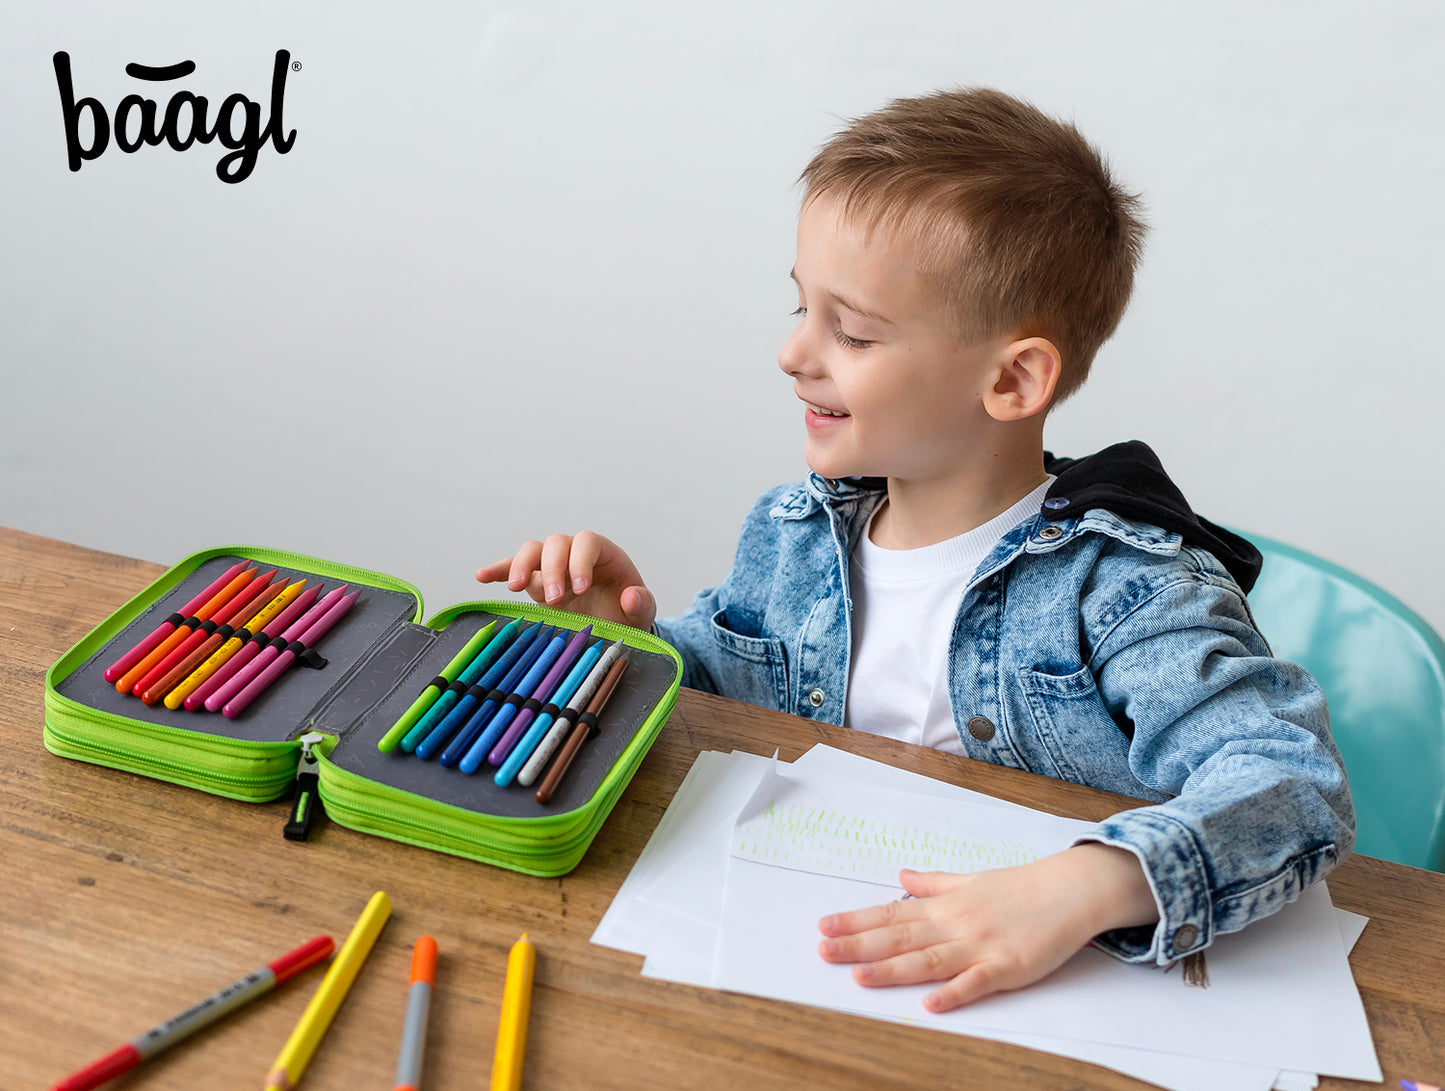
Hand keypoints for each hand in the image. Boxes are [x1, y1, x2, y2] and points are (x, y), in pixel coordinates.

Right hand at [475, 531, 656, 630]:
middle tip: (555, 600)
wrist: (614, 630)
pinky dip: (498, 570)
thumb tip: (632, 595)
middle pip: (556, 543)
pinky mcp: (536, 584)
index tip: (579, 589)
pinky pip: (513, 569)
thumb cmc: (629, 616)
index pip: (587, 542)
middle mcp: (576, 555)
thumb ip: (642, 604)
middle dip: (551, 569)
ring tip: (515, 587)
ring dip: (521, 566)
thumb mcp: (641, 614)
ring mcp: (553, 567)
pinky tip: (482, 577)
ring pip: (532, 551)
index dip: (580, 561)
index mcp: (604, 554)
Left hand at [817, 844, 1157, 1011]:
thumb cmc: (1022, 886)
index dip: (857, 921)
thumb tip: (902, 877)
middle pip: (900, 937)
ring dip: (893, 970)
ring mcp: (981, 946)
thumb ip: (934, 884)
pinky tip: (930, 1004)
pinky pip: (976, 983)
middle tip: (823, 950)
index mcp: (946, 905)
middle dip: (859, 945)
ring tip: (860, 976)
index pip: (892, 913)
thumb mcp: (972, 879)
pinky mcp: (1009, 966)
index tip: (825, 925)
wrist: (1071, 888)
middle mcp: (956, 924)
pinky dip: (953, 993)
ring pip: (929, 960)